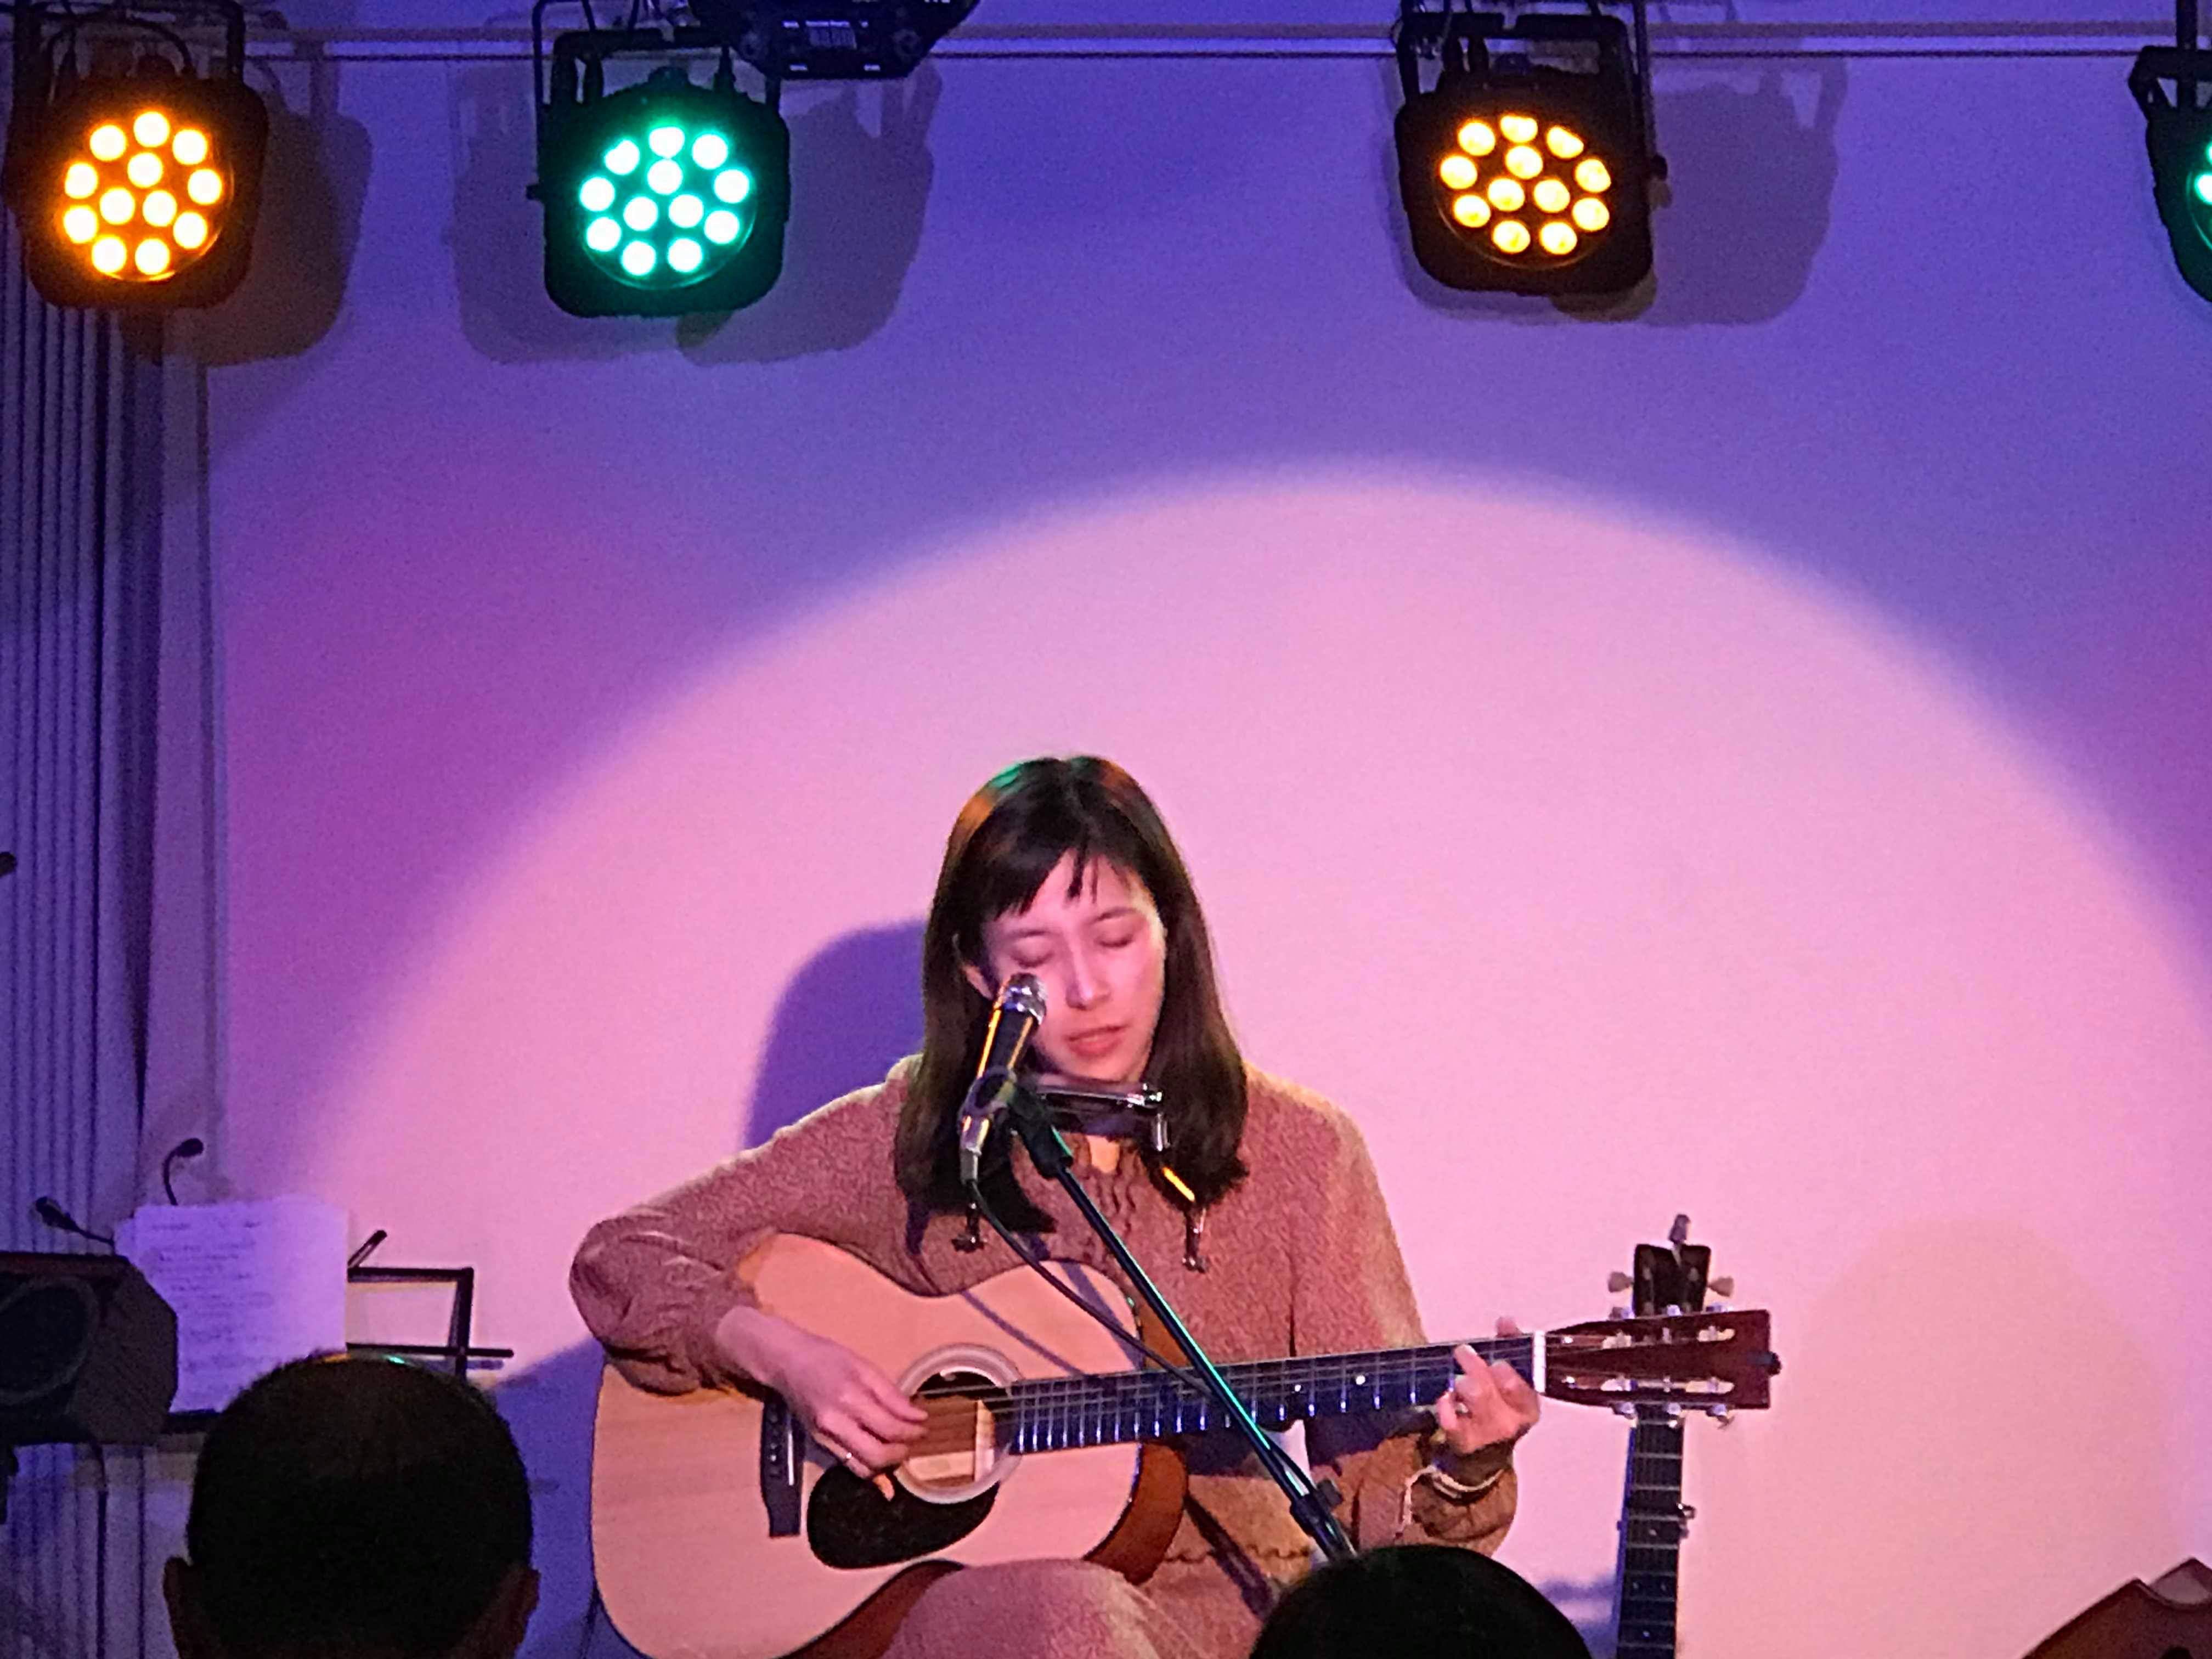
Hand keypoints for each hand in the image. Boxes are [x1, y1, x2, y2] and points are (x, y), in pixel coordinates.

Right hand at [717, 1308, 925, 1478]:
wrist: (786, 1362)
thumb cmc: (827, 1358)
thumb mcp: (864, 1366)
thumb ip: (891, 1394)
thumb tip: (917, 1415)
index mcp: (850, 1398)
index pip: (890, 1428)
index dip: (912, 1432)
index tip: (925, 1426)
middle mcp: (836, 1424)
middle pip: (877, 1456)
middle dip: (901, 1453)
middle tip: (914, 1441)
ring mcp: (825, 1438)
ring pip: (862, 1468)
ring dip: (885, 1464)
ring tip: (897, 1447)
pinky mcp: (819, 1445)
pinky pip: (848, 1464)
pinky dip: (868, 1464)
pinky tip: (879, 1452)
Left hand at [1432, 1318, 1540, 1466]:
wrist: (1488, 1446)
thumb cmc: (1500, 1402)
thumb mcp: (1511, 1374)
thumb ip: (1511, 1344)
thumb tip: (1506, 1321)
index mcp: (1528, 1406)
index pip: (1522, 1389)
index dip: (1508, 1374)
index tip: (1497, 1362)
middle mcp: (1512, 1423)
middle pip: (1489, 1391)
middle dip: (1475, 1368)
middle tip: (1463, 1352)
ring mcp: (1487, 1434)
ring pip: (1473, 1401)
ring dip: (1462, 1384)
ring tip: (1459, 1379)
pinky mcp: (1464, 1441)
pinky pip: (1451, 1421)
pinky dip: (1445, 1406)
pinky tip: (1446, 1398)